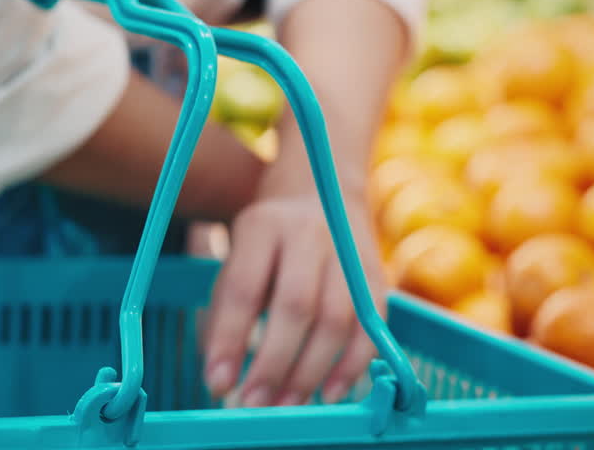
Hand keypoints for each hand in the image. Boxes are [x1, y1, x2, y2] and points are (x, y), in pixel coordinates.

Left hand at [200, 192, 385, 406]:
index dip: (230, 339)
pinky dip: (353, 365)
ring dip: (310, 371)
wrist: (323, 189)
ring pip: (336, 318)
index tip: (217, 383)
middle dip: (273, 363)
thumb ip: (228, 310)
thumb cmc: (269, 238)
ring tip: (286, 406)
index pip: (245, 287)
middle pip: (296, 305)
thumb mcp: (239, 255)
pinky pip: (370, 326)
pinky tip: (331, 393)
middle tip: (253, 404)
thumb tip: (222, 377)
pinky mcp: (377, 275)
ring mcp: (348, 253)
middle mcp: (309, 234)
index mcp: (263, 226)